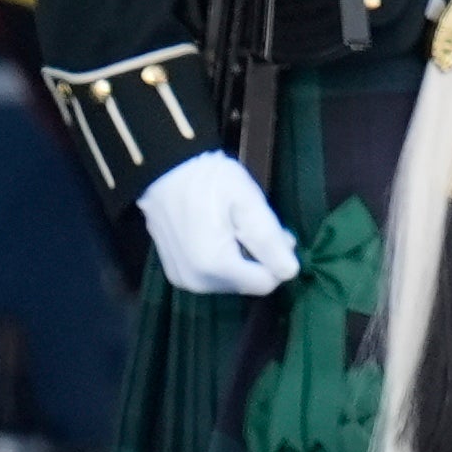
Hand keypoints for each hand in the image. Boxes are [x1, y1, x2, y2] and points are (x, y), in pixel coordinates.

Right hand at [138, 150, 301, 299]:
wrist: (161, 168)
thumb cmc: (208, 179)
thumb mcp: (246, 201)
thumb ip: (268, 238)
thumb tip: (290, 272)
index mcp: (215, 266)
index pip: (266, 283)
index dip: (276, 258)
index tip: (275, 231)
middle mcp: (197, 282)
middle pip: (248, 283)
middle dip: (259, 258)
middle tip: (253, 223)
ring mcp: (183, 279)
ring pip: (232, 281)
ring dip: (241, 258)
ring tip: (234, 224)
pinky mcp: (176, 273)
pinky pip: (212, 276)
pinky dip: (222, 259)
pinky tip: (216, 232)